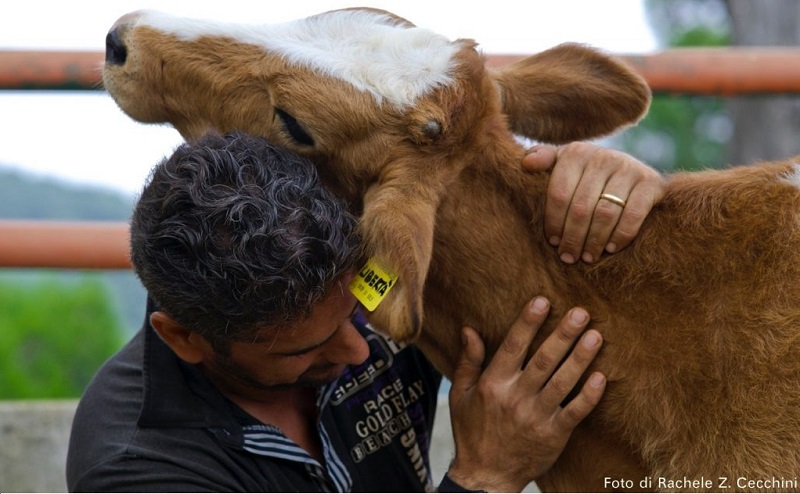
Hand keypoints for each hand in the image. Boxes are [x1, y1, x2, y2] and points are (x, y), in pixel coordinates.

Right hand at [446, 297, 604, 491]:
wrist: (486, 476)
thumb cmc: (472, 431)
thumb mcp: (461, 395)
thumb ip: (468, 362)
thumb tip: (469, 329)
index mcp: (493, 384)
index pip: (512, 346)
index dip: (527, 323)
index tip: (542, 301)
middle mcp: (516, 398)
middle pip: (543, 360)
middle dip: (563, 334)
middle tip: (581, 312)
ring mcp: (537, 417)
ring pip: (563, 382)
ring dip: (580, 358)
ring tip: (595, 336)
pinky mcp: (554, 435)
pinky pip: (575, 412)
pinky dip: (589, 395)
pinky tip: (601, 377)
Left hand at [523, 142, 664, 263]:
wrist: (634, 170)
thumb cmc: (588, 174)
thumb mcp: (564, 163)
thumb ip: (545, 160)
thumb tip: (526, 163)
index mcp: (576, 152)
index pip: (559, 194)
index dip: (554, 221)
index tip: (553, 242)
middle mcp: (603, 156)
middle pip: (581, 207)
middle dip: (573, 237)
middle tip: (568, 256)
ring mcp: (629, 168)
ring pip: (605, 213)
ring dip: (594, 240)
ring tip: (587, 256)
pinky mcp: (651, 182)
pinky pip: (633, 215)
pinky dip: (621, 235)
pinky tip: (611, 248)